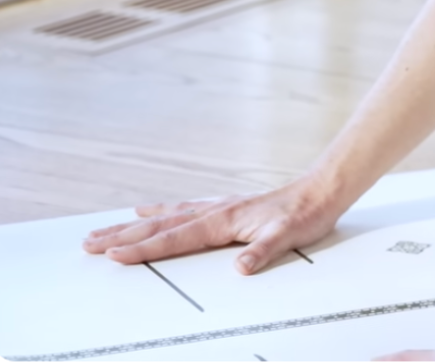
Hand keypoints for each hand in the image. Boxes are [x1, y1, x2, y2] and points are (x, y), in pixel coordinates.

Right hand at [81, 179, 342, 273]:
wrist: (323, 191)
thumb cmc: (307, 214)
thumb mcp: (289, 236)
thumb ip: (263, 252)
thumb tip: (241, 268)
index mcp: (223, 221)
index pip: (175, 239)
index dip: (143, 249)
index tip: (112, 256)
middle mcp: (215, 212)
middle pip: (159, 227)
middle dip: (122, 237)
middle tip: (88, 244)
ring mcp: (218, 208)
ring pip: (165, 218)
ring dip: (132, 225)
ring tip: (102, 230)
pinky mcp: (225, 208)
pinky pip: (182, 210)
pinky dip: (160, 213)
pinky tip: (149, 211)